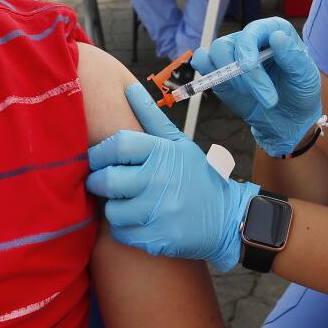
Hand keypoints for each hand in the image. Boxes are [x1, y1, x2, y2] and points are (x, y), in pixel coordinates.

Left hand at [87, 83, 259, 272]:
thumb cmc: (199, 177)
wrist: (228, 219)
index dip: (99, 152)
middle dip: (99, 182)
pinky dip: (125, 230)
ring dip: (114, 209)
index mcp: (163, 153)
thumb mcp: (179, 143)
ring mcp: (160, 212)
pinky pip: (123, 235)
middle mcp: (160, 181)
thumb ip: (151, 117)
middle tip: (105, 183)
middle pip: (107, 180)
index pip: (116, 145)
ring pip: (112, 211)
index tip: (99, 159)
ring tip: (126, 203)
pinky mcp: (160, 239)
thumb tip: (129, 88)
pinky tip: (138, 222)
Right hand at [191, 17, 322, 156]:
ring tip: (249, 93)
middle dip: (243, 75)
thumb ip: (293, 57)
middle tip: (266, 98)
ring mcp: (233, 54)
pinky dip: (208, 72)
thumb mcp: (305, 77)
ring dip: (229, 77)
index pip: (254, 29)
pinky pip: (203, 61)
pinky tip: (227, 86)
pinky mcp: (220, 70)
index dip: (247, 47)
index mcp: (273, 32)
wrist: (287, 119)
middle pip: (230, 44)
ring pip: (215, 52)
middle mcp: (251, 39)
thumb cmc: (299, 92)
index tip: (249, 68)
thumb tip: (277, 37)